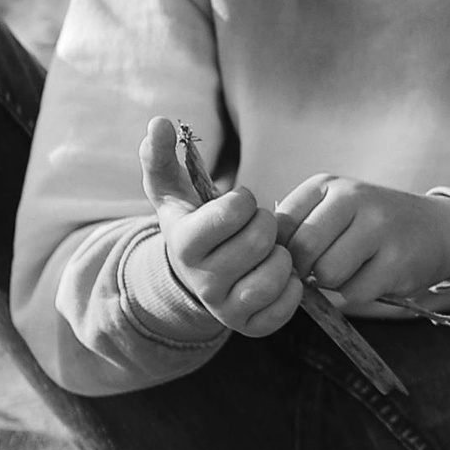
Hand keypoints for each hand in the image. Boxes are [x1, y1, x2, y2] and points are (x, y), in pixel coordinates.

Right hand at [139, 119, 300, 334]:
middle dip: (266, 224)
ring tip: (266, 251)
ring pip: (276, 274)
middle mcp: (202, 281)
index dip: (245, 200)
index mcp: (184, 245)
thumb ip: (159, 154)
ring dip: (281, 255)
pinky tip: (277, 274)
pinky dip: (292, 287)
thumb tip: (158, 122)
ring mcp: (224, 308)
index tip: (238, 205)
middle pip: (262, 239)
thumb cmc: (191, 221)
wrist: (194, 274)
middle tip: (255, 227)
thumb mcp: (169, 188)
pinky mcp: (248, 327)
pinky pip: (287, 306)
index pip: (236, 209)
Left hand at [276, 175, 449, 310]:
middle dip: (308, 271)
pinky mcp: (396, 258)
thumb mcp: (334, 211)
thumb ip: (298, 229)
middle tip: (325, 269)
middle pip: (302, 252)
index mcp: (327, 185)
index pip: (280, 226)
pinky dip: (360, 293)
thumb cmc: (371, 225)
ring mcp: (377, 226)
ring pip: (328, 274)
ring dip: (336, 284)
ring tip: (355, 268)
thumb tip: (264, 263)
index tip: (302, 257)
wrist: (437, 229)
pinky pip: (356, 292)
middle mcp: (352, 197)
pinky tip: (376, 275)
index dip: (284, 253)